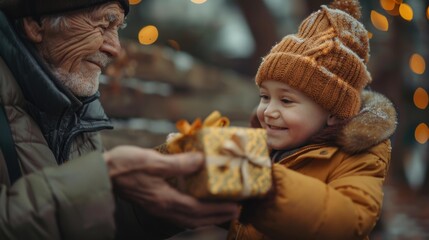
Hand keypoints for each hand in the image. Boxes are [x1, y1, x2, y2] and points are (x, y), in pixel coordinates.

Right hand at [103, 146, 238, 227]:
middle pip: (196, 219)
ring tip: (221, 211)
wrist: (102, 174)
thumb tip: (202, 160)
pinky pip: (179, 215)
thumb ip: (178, 163)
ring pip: (188, 219)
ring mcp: (158, 208)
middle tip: (235, 211)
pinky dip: (193, 214)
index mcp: (165, 199)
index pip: (198, 209)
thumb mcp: (153, 161)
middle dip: (217, 216)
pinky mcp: (154, 203)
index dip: (218, 209)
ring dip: (207, 217)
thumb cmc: (125, 165)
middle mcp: (163, 208)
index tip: (235, 206)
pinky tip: (197, 207)